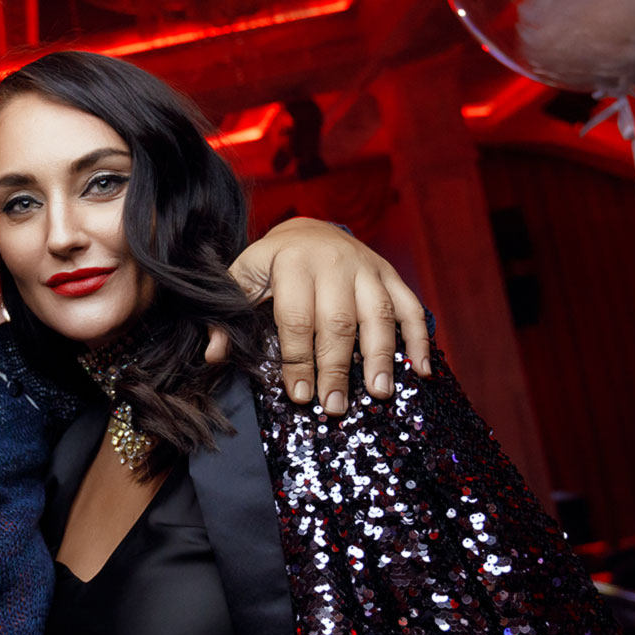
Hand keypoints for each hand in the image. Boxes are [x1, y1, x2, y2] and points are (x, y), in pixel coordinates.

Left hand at [220, 217, 429, 412]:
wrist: (309, 229)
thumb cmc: (272, 263)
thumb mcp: (243, 278)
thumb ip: (228, 314)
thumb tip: (214, 355)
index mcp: (292, 263)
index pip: (296, 318)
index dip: (298, 359)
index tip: (300, 395)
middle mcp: (334, 263)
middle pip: (339, 322)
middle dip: (337, 368)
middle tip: (335, 405)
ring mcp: (367, 268)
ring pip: (379, 315)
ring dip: (381, 357)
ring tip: (379, 393)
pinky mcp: (390, 275)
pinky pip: (411, 306)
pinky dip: (419, 338)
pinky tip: (419, 370)